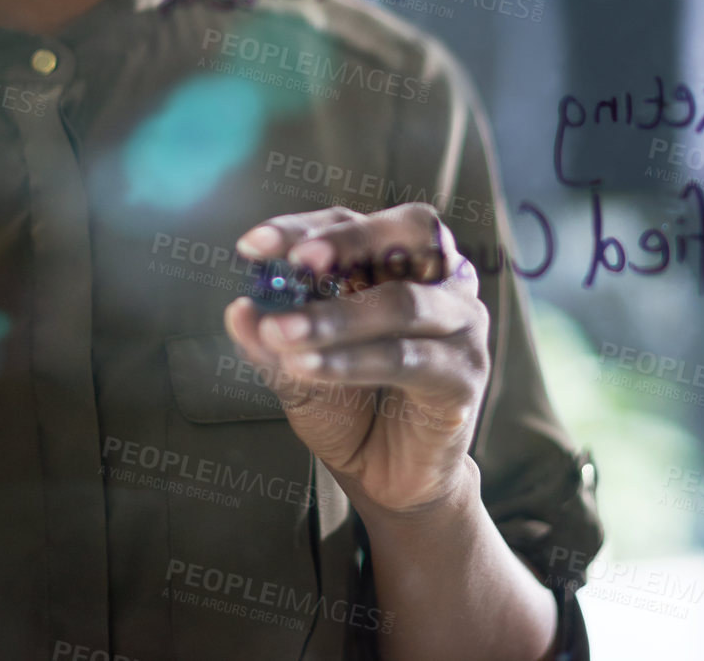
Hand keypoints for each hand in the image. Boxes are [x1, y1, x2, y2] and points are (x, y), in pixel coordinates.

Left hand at [222, 203, 490, 514]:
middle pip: (409, 232)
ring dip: (336, 315)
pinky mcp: (463, 375)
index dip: (305, 226)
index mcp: (400, 261)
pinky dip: (352, 360)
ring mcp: (461, 325)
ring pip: (402, 301)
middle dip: (347, 243)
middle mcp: (441, 281)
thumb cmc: (349, 406)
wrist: (387, 478)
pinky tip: (307, 367)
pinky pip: (405, 359)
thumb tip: (240, 309)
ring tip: (281, 333)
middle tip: (296, 264)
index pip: (355, 223)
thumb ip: (272, 337)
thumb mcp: (295, 365)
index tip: (253, 246)